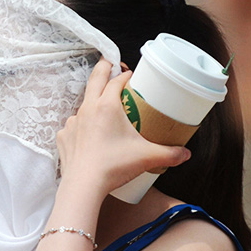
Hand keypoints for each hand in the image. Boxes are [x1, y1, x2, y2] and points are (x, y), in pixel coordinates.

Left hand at [56, 59, 190, 194]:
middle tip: (109, 63)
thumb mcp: (146, 157)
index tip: (131, 76)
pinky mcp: (65, 137)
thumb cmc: (113, 167)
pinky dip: (82, 126)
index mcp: (107, 106)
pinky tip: (90, 136)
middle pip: (94, 79)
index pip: (115, 80)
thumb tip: (186, 154)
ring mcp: (73, 122)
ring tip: (104, 111)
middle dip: (103, 68)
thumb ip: (169, 154)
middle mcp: (87, 109)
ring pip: (84, 105)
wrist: (83, 186)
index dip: (124, 75)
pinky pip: (74, 125)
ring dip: (93, 103)